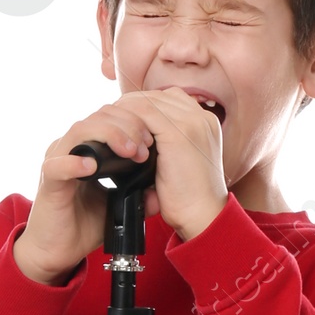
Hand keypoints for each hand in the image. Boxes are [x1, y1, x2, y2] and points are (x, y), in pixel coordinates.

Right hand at [13, 90, 226, 283]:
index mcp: (88, 148)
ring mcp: (57, 161)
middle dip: (127, 125)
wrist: (58, 251)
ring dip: (109, 136)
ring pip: (80, 130)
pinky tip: (93, 166)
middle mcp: (71, 148)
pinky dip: (75, 162)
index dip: (133, 122)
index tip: (153, 139)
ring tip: (130, 152)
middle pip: (98, 116)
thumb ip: (137, 195)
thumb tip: (159, 192)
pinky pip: (58, 164)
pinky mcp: (49, 182)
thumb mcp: (118, 206)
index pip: (110, 118)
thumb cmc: (84, 225)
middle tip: (146, 144)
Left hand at [115, 88, 227, 242]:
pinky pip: (144, 113)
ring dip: (125, 114)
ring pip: (147, 101)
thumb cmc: (189, 199)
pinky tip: (120, 139)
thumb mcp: (179, 163)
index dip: (141, 108)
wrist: (203, 217)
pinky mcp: (180, 131)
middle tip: (111, 125)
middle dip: (130, 108)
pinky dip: (128, 123)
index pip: (166, 100)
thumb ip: (165, 145)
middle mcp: (201, 116)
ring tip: (111, 131)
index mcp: (203, 122)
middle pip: (156, 96)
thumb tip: (136, 138)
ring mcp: (192, 121)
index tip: (124, 124)